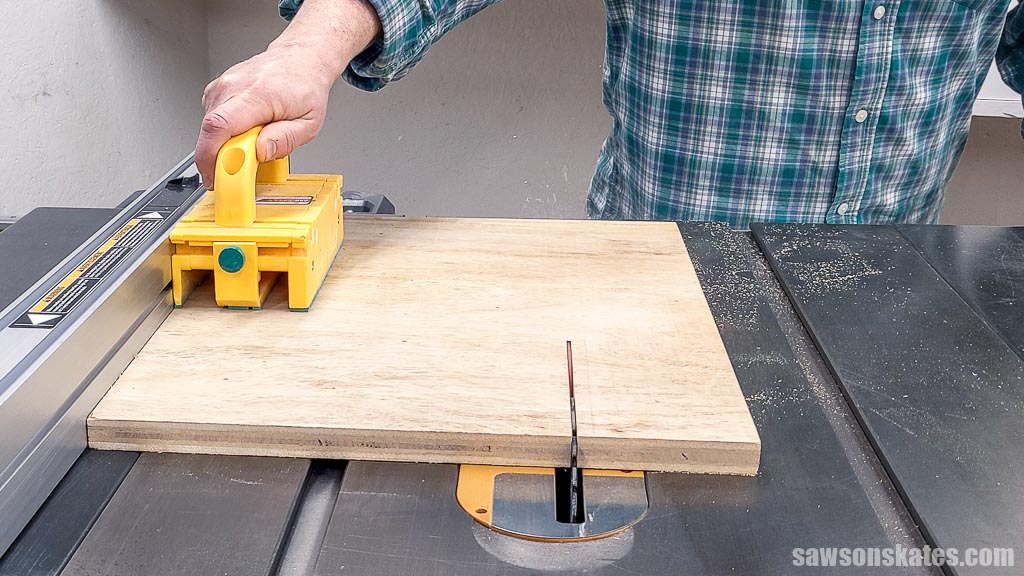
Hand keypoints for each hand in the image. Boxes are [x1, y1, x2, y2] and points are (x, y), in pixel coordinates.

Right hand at [195, 0, 381, 187]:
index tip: (215, 176)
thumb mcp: (308, 123)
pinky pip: (212, 120)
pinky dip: (224, 133)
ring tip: (251, 141)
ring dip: (224, 145)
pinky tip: (244, 130)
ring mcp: (221, 86)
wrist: (300, 59)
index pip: (219, 126)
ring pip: (209, 128)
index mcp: (257, 94)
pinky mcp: (216, 90)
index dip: (210, 156)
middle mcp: (233, 86)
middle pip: (209, 131)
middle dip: (219, 158)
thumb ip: (284, 140)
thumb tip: (260, 152)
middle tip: (241, 168)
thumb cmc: (305, 88)